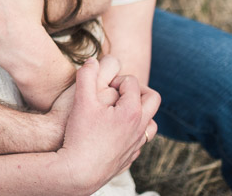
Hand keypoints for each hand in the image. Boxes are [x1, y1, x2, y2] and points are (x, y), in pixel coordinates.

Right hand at [54, 58, 160, 193]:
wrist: (78, 172)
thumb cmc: (80, 135)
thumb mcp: (81, 100)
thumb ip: (86, 76)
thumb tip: (91, 60)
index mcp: (132, 111)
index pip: (132, 82)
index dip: (116, 78)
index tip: (101, 85)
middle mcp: (140, 127)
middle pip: (152, 98)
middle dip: (137, 89)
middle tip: (117, 90)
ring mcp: (137, 144)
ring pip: (151, 121)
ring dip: (139, 110)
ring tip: (119, 108)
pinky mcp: (130, 157)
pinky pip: (141, 139)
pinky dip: (133, 129)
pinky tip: (115, 129)